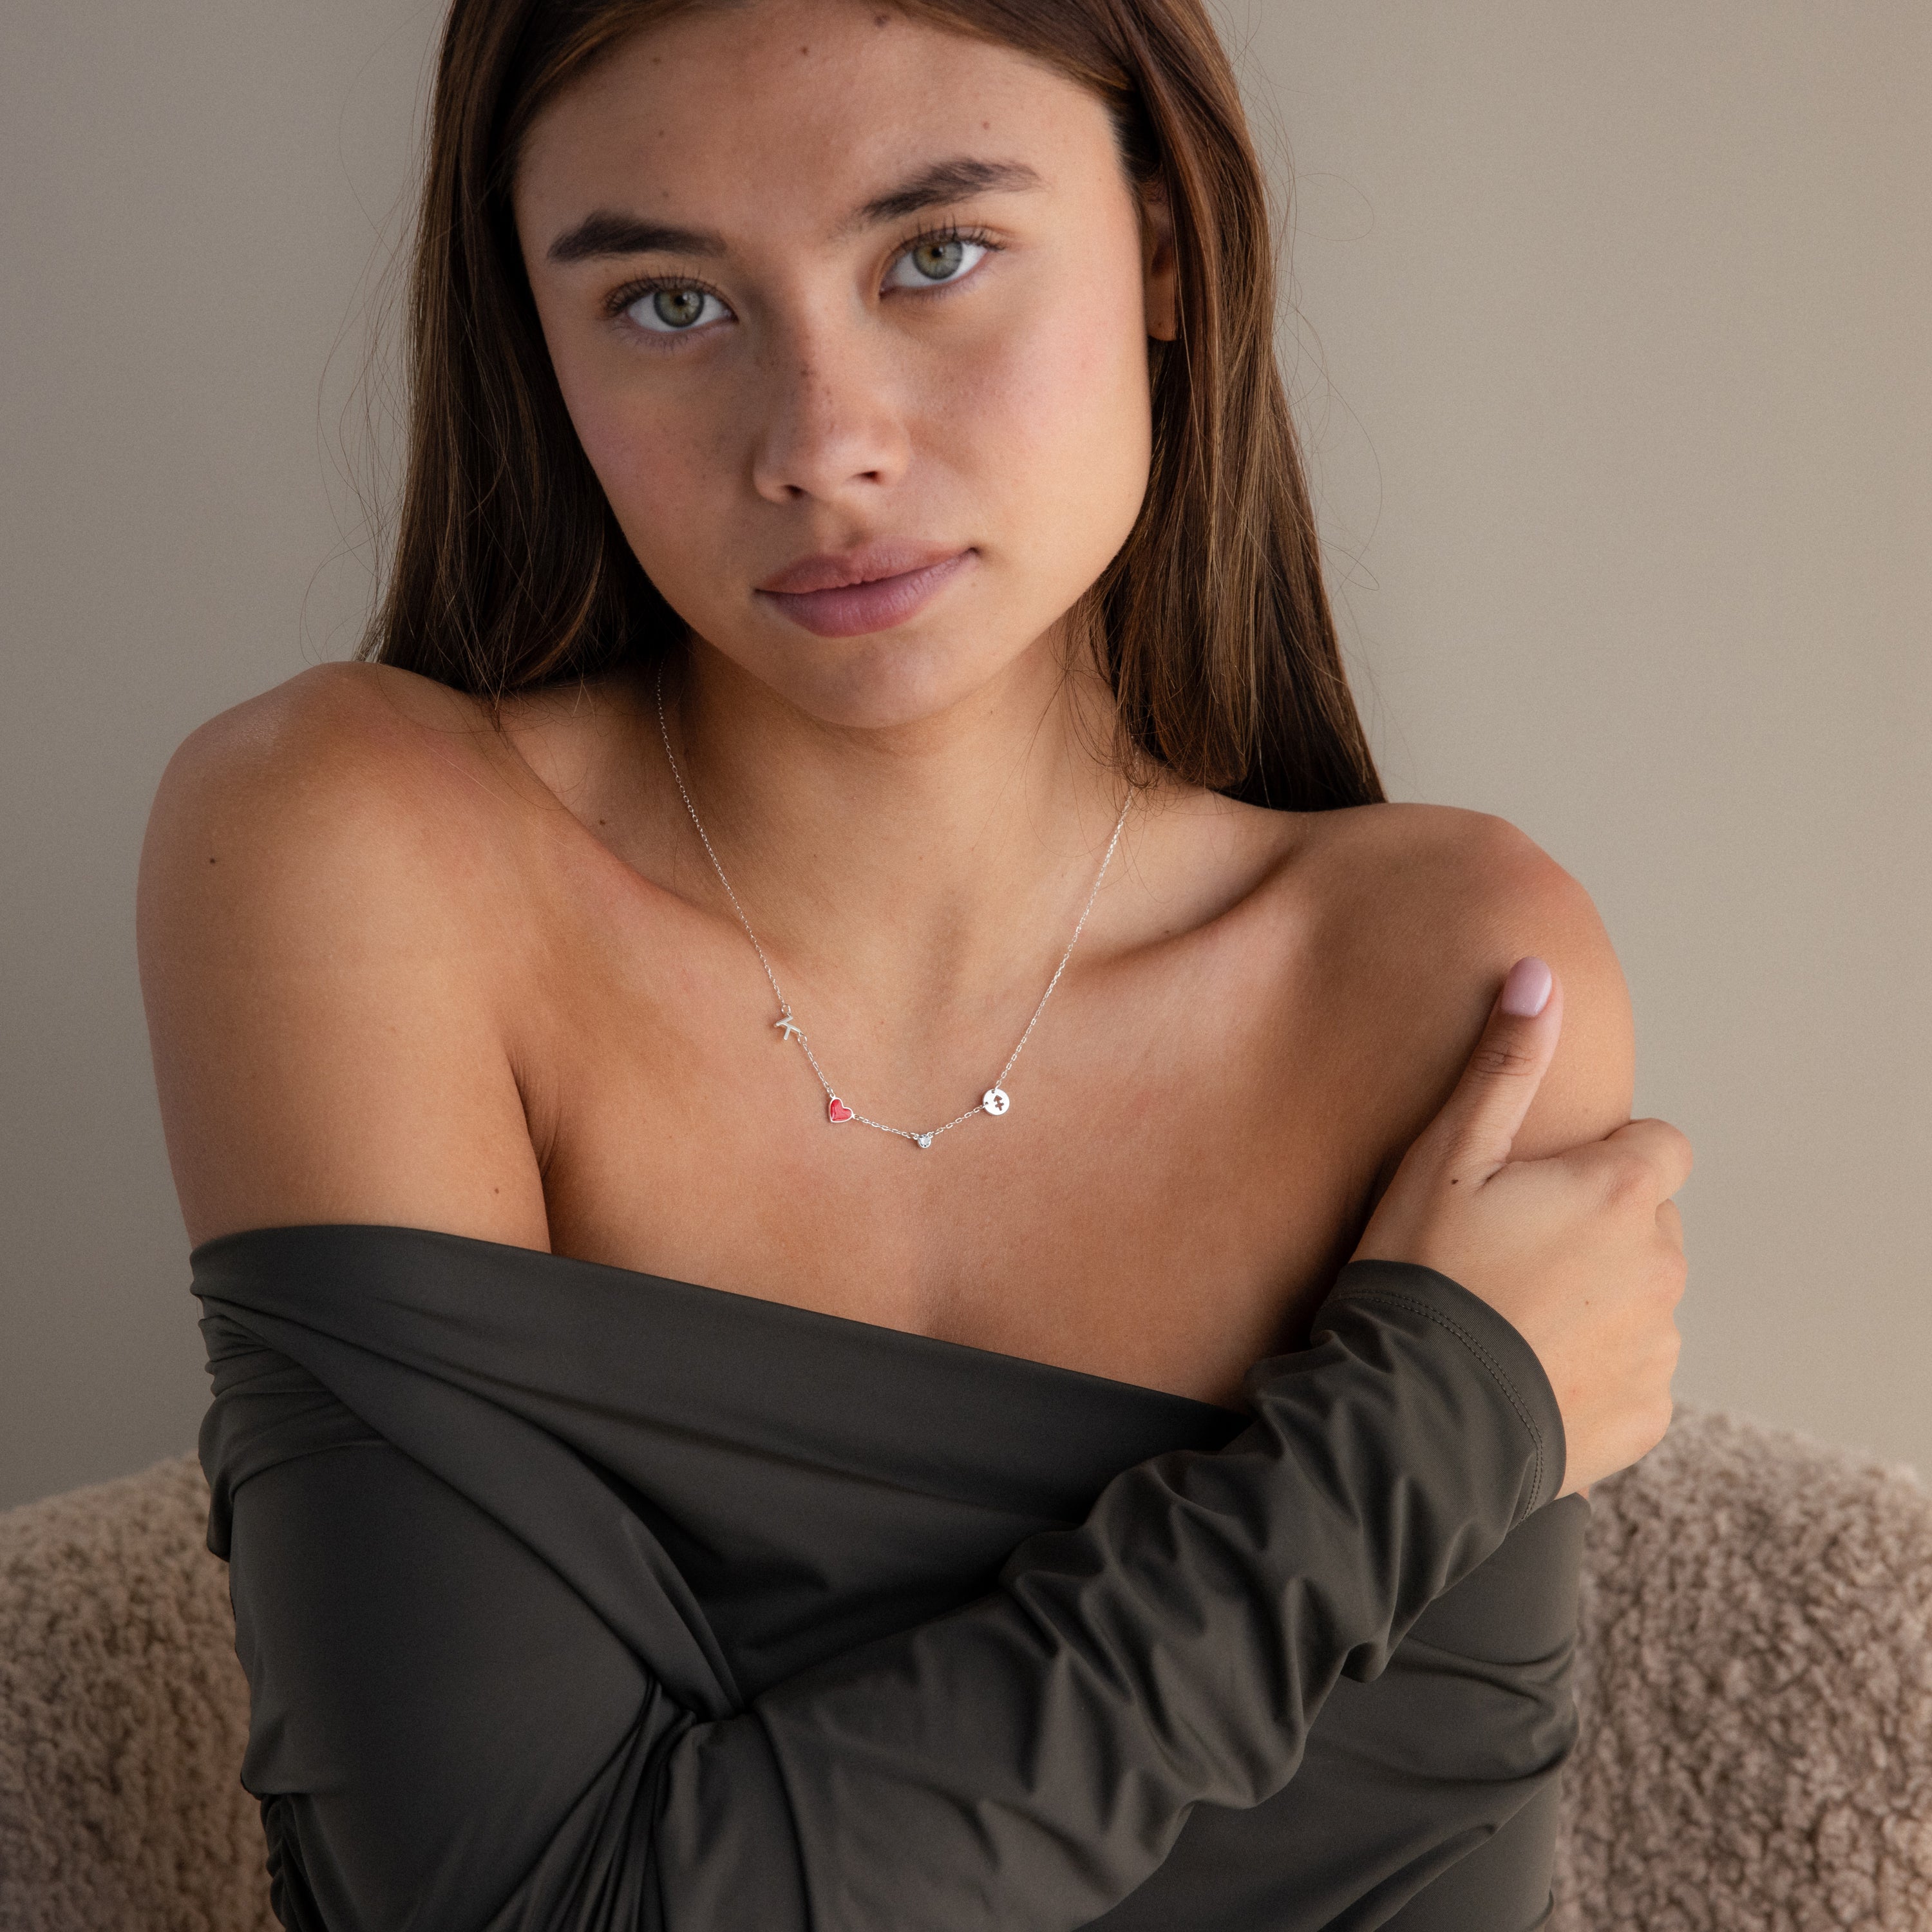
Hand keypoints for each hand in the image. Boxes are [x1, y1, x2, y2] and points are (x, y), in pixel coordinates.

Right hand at [1351, 958, 1688, 1497]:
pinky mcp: (1647, 1413)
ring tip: (1512, 1314)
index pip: (1661, 1147)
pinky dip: (1595, 1366)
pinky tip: (1527, 1368)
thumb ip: (1504, 1064)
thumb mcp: (1446, 1158)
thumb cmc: (1420, 1276)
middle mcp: (1659, 1266)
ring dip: (1599, 1296)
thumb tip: (1539, 972)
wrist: (1412, 1418)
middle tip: (1510, 1251)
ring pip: (1643, 1295)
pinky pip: (1635, 1371)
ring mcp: (1659, 1345)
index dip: (1605, 1156)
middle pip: (1650, 1222)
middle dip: (1598, 1226)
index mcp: (1620, 1194)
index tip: (1540, 1185)